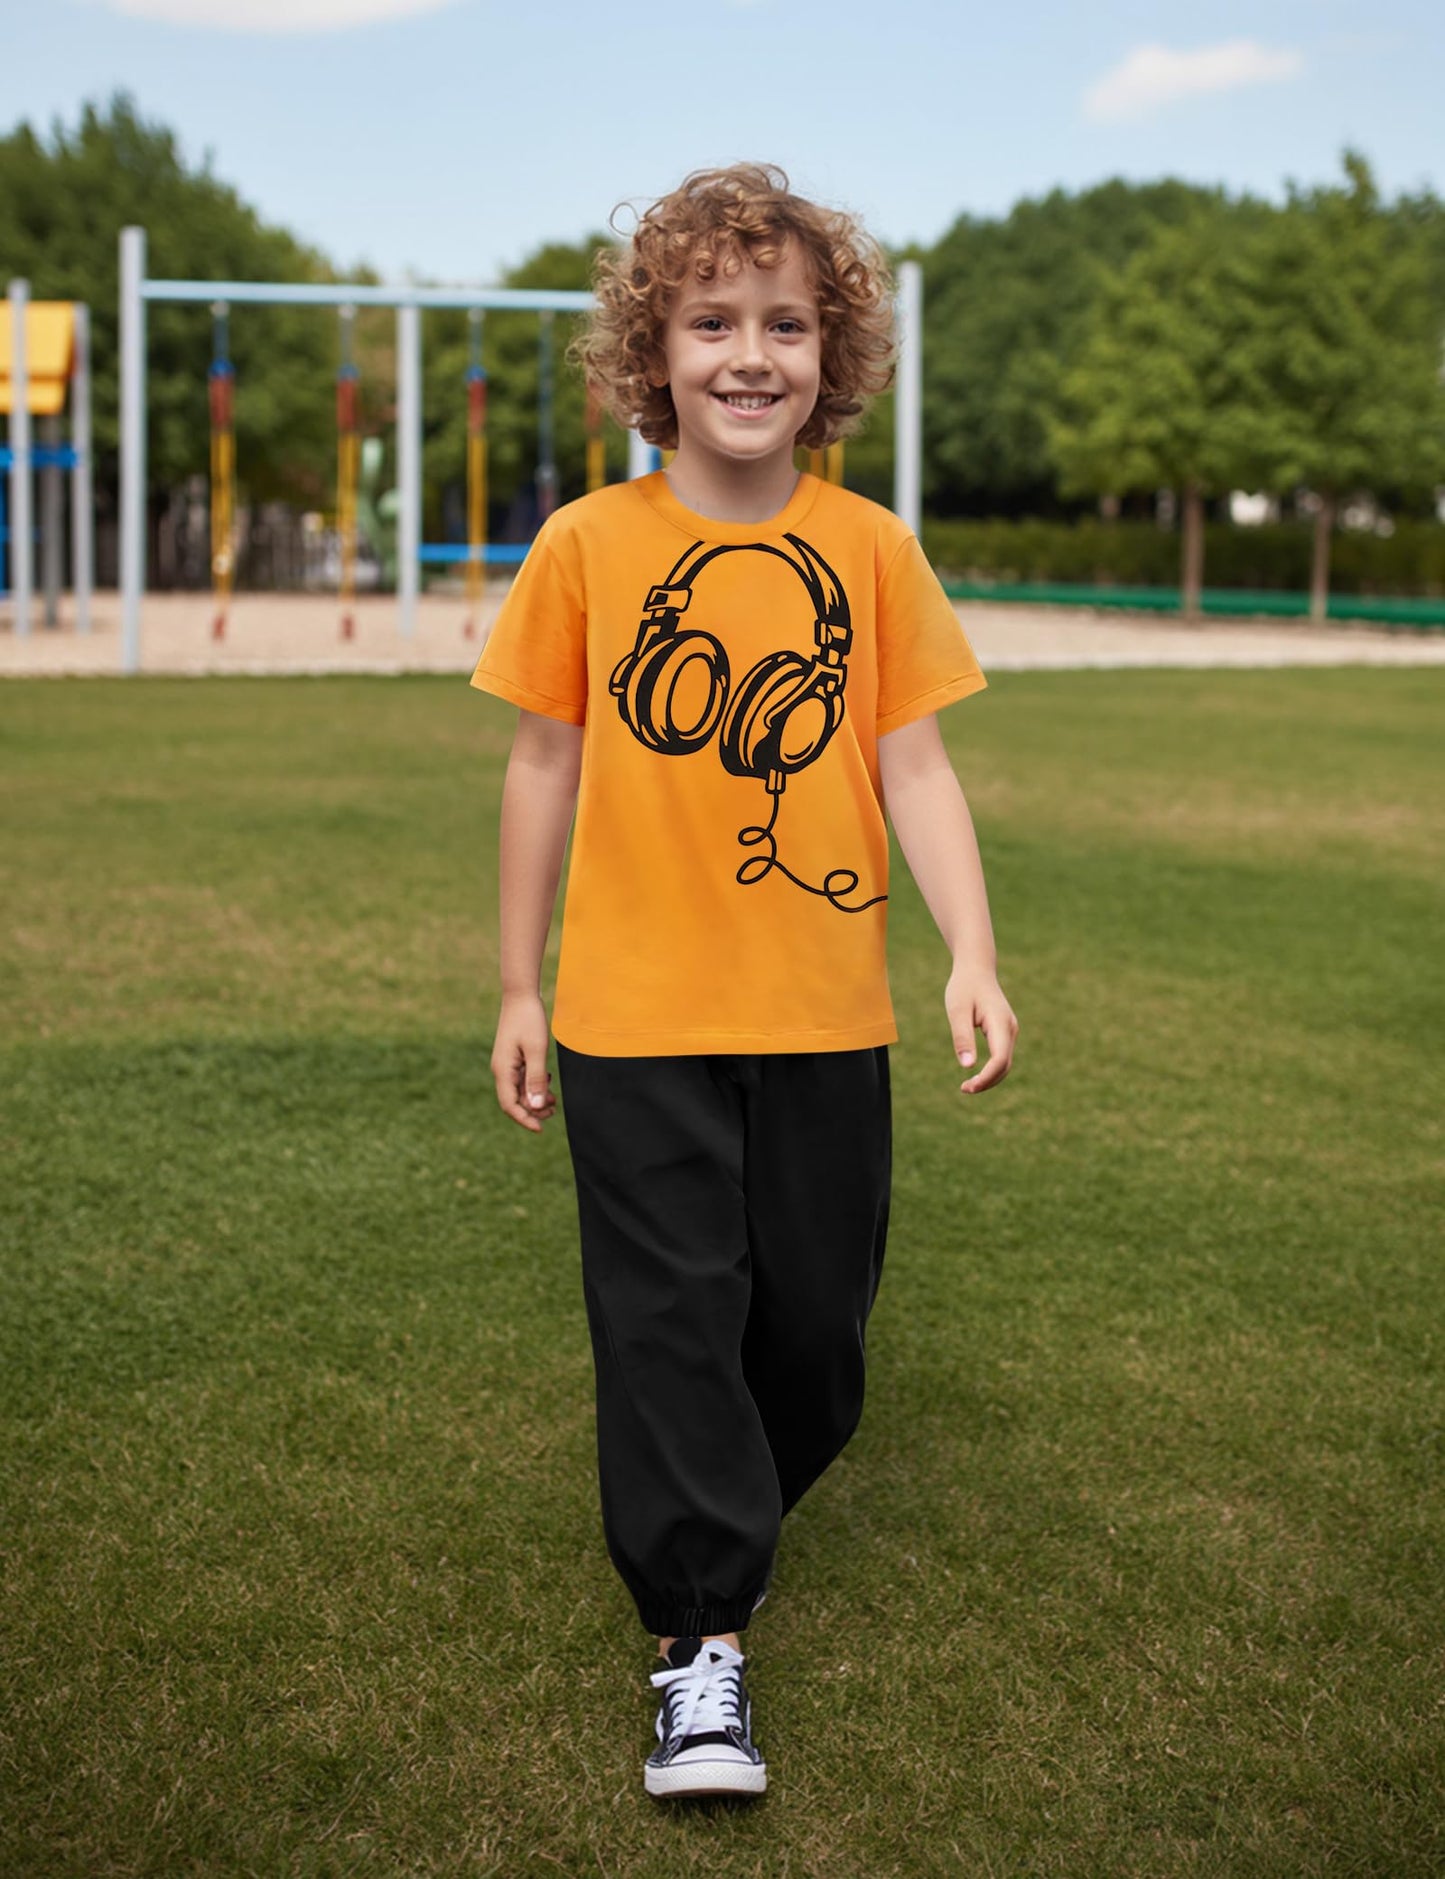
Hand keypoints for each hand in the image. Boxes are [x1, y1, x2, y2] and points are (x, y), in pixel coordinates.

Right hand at [491, 991, 556, 1131]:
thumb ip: (536, 1079)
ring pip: (519, 1091)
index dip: (524, 1119)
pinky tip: (548, 1082)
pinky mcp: (513, 1059)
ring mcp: (506, 1065)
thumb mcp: (537, 1050)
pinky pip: (522, 1080)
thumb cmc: (529, 1020)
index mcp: (503, 1070)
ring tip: (553, 1099)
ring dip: (535, 1098)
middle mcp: (501, 1070)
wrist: (521, 996)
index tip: (541, 1128)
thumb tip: (535, 1107)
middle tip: (554, 1109)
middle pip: (515, 1101)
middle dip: (533, 1110)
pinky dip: (535, 1085)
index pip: (510, 1105)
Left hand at [946, 964, 1017, 1094]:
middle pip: (1005, 1066)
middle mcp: (1010, 1029)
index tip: (968, 1086)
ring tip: (967, 1086)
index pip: (999, 1059)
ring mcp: (1010, 1031)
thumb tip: (968, 1066)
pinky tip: (975, 1076)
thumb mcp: (957, 1011)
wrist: (976, 969)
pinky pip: (1001, 1057)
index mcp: (1000, 1023)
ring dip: (989, 1079)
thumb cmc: (964, 987)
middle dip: (987, 1082)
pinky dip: (991, 1070)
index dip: (986, 1077)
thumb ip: (962, 1037)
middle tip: (964, 1089)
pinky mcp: (1005, 1032)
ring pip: (1005, 1064)